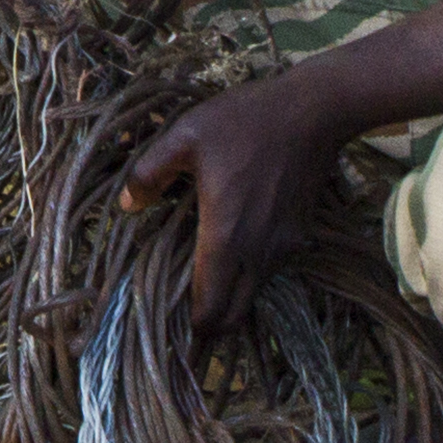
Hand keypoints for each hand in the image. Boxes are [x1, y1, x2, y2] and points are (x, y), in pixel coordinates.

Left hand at [116, 69, 340, 332]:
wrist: (314, 111)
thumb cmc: (245, 120)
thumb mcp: (185, 135)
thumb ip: (150, 172)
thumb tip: (128, 206)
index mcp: (225, 235)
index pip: (210, 308)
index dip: (190, 328)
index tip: (167, 331)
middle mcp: (257, 252)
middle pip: (233, 315)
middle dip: (208, 327)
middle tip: (179, 322)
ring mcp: (282, 247)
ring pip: (252, 296)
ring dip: (228, 301)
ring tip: (199, 289)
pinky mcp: (298, 236)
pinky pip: (268, 272)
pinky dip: (247, 279)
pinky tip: (229, 256)